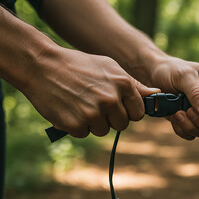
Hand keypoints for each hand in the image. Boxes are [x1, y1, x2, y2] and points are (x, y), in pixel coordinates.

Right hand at [22, 47, 159, 137]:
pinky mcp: (75, 124)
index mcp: (123, 84)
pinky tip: (69, 108)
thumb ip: (133, 84)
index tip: (116, 106)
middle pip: (122, 125)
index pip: (138, 113)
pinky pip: (84, 133)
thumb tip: (156, 94)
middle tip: (94, 102)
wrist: (42, 66)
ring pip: (103, 131)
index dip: (127, 111)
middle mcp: (111, 100)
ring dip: (93, 122)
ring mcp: (93, 113)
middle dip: (110, 118)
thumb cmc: (78, 65)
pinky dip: (77, 125)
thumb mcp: (109, 67)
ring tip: (80, 103)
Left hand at [145, 56, 198, 139]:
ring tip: (177, 112)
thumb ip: (197, 94)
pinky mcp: (193, 121)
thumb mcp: (184, 77)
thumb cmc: (171, 70)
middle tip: (188, 111)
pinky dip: (182, 129)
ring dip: (191, 126)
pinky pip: (193, 135)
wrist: (153, 75)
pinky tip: (174, 115)